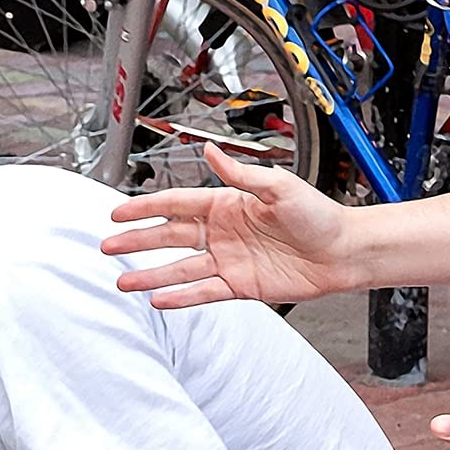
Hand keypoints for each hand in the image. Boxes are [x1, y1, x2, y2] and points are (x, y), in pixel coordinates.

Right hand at [99, 144, 354, 308]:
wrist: (341, 252)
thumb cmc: (318, 215)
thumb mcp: (278, 186)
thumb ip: (239, 173)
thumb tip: (210, 151)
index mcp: (227, 204)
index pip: (176, 204)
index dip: (146, 207)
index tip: (118, 211)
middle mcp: (222, 232)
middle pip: (169, 237)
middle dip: (137, 241)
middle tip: (108, 245)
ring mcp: (227, 261)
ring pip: (179, 269)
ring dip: (150, 275)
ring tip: (123, 281)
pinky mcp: (238, 286)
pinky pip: (202, 292)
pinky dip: (181, 296)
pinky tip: (159, 298)